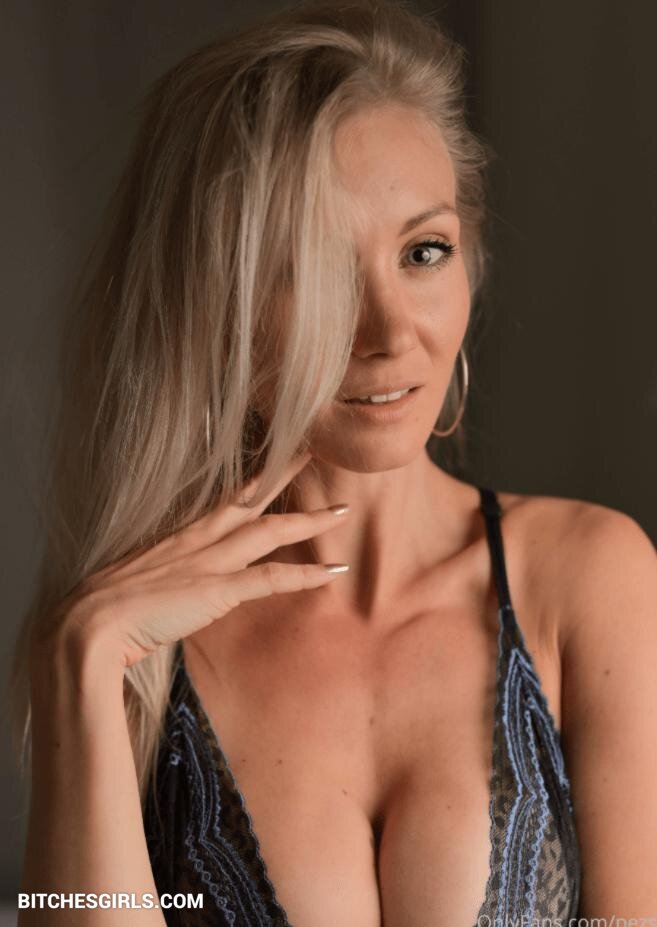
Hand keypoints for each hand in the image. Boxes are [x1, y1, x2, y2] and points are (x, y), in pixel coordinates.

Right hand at [37, 451, 349, 670]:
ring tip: (342, 511)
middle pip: (251, 501)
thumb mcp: (136, 587)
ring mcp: (208, 562)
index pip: (223, 503)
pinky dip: (306, 574)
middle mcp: (196, 541)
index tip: (273, 467)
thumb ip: (161, 583)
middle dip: (285, 476)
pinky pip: (271, 577)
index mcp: (177, 539)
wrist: (85, 628)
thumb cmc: (102, 614)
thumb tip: (171, 591)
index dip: (252, 484)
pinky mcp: (216, 590)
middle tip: (313, 454)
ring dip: (309, 521)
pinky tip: (334, 573)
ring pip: (269, 530)